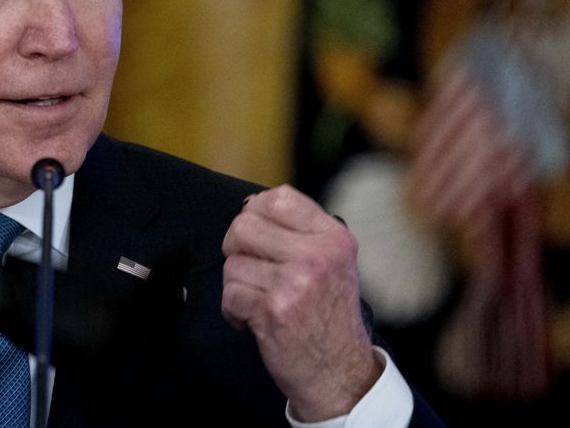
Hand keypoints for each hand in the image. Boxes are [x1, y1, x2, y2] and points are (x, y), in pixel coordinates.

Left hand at [221, 185, 379, 421]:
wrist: (340, 372)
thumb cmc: (329, 314)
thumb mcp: (333, 263)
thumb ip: (301, 232)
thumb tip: (251, 204)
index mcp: (333, 238)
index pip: (279, 198)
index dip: (256, 211)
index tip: (256, 232)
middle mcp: (317, 256)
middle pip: (244, 226)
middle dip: (236, 247)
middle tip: (250, 268)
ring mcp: (295, 284)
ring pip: (232, 263)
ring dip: (237, 285)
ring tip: (259, 299)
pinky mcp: (273, 312)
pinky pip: (229, 294)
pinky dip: (233, 311)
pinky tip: (253, 319)